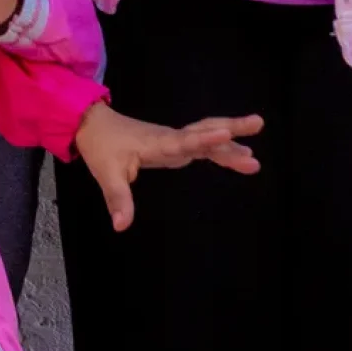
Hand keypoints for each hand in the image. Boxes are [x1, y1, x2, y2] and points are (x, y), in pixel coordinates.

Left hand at [73, 101, 263, 231]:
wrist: (93, 124)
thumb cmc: (101, 147)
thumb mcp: (106, 174)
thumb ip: (118, 199)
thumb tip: (121, 227)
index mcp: (158, 143)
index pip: (185, 141)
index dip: (205, 139)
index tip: (227, 133)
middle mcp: (171, 138)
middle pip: (204, 131)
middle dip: (232, 127)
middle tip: (258, 123)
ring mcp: (175, 139)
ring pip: (207, 136)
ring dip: (232, 141)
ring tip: (256, 155)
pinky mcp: (175, 144)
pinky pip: (203, 144)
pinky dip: (222, 149)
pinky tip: (240, 155)